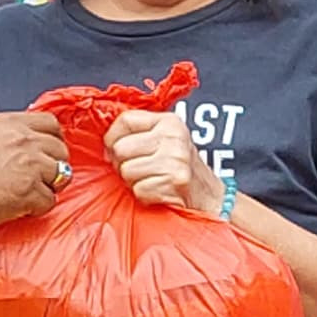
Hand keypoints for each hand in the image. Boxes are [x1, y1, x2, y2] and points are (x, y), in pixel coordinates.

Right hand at [0, 110, 72, 232]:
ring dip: (49, 186)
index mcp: (8, 123)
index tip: (47, 152)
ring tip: (29, 194)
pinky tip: (21, 209)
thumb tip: (14, 145)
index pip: (50, 123)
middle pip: (60, 149)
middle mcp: (23, 140)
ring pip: (61, 174)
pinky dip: (39, 208)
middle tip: (39, 178)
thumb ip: (1, 136)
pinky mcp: (30, 191)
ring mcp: (30, 165)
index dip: (52, 140)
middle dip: (53, 164)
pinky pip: (50, 201)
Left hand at [106, 107, 228, 213]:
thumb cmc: (181, 169)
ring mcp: (175, 159)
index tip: (114, 150)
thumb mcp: (166, 141)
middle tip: (138, 170)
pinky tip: (158, 191)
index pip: (125, 120)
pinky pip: (139, 190)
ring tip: (151, 180)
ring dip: (134, 182)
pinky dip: (144, 195)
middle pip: (121, 148)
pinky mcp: (174, 181)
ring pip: (126, 171)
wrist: (211, 197)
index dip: (112, 138)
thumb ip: (140, 134)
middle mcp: (173, 137)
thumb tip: (105, 145)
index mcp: (168, 121)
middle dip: (122, 164)